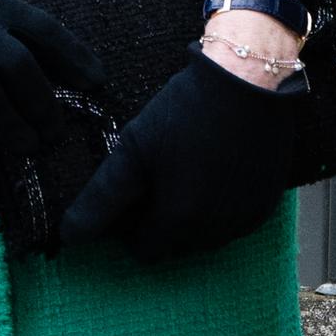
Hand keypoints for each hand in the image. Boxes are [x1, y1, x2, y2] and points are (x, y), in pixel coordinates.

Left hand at [61, 51, 300, 261]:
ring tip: (183, 174)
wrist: (247, 85)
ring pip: (206, 238)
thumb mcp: (133, 151)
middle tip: (155, 182)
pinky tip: (212, 174)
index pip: (145, 251)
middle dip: (161, 224)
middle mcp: (216, 231)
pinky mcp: (266, 206)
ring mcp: (245, 220)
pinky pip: (234, 224)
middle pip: (176, 247)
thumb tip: (69, 236)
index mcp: (180, 221)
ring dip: (191, 219)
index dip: (131, 228)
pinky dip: (220, 209)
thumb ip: (102, 199)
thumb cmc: (183, 113)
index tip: (130, 199)